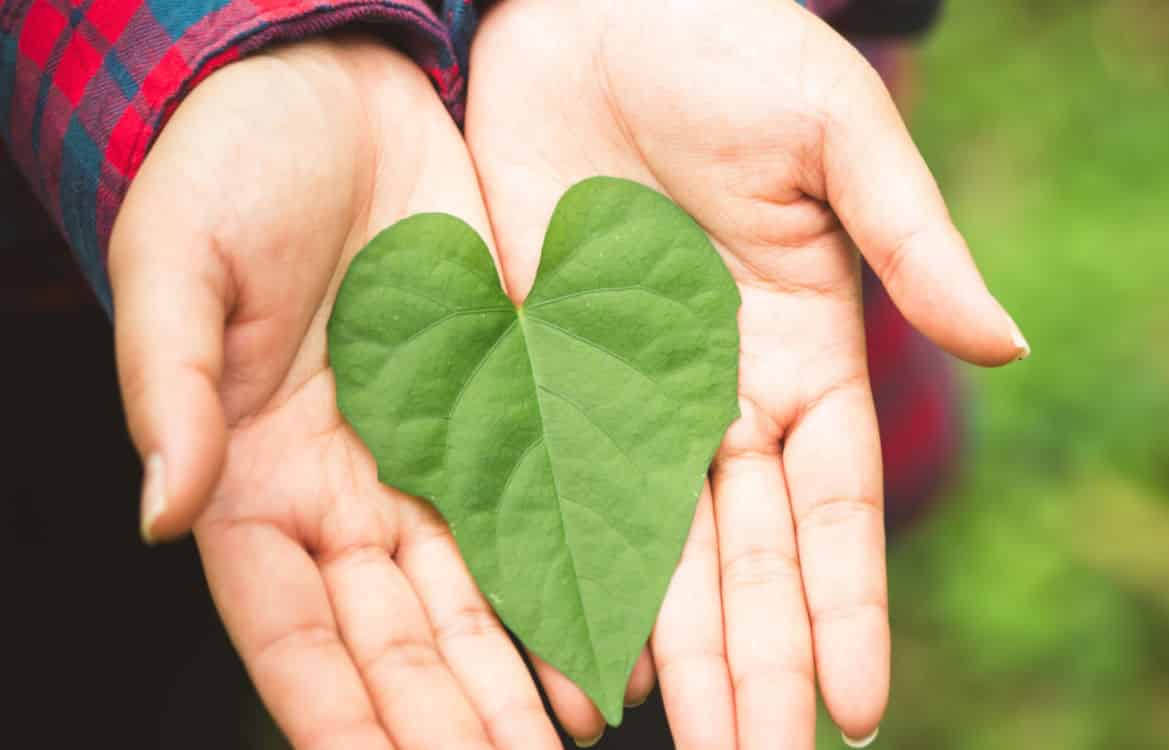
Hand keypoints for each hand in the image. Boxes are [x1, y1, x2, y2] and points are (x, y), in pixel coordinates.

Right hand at [111, 37, 559, 748]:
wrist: (333, 89)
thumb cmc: (229, 167)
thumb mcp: (180, 264)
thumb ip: (169, 388)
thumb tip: (164, 513)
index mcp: (254, 481)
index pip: (296, 633)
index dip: (342, 713)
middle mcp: (345, 494)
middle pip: (400, 639)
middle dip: (453, 718)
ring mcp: (426, 459)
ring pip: (475, 600)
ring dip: (517, 677)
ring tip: (566, 739)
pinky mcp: (497, 410)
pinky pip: (533, 517)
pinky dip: (562, 584)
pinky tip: (603, 642)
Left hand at [465, 2, 1027, 746]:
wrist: (589, 3)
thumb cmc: (728, 45)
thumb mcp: (833, 133)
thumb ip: (911, 240)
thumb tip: (1007, 346)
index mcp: (802, 351)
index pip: (830, 509)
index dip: (846, 607)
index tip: (860, 708)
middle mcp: (719, 398)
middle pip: (743, 560)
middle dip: (760, 668)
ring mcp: (627, 396)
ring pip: (650, 554)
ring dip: (669, 659)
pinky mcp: (538, 374)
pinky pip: (548, 494)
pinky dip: (557, 579)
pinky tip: (572, 671)